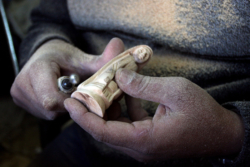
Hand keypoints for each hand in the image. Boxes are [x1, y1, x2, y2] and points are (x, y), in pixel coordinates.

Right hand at [11, 38, 123, 119]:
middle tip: (77, 93)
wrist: (45, 56)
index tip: (82, 93)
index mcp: (38, 69)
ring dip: (63, 108)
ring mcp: (19, 93)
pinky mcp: (19, 99)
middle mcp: (23, 83)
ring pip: (48, 114)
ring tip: (68, 93)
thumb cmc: (65, 57)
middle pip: (51, 110)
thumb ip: (102, 59)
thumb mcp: (83, 58)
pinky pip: (43, 113)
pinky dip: (56, 109)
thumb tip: (119, 45)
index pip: (52, 100)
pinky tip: (60, 96)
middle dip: (69, 105)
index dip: (71, 101)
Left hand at [65, 68, 244, 161]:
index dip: (83, 117)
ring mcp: (144, 145)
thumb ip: (143, 84)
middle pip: (106, 129)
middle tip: (84, 90)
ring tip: (104, 86)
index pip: (103, 132)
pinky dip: (123, 108)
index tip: (70, 102)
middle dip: (93, 108)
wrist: (222, 133)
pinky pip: (128, 124)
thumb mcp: (175, 91)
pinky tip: (125, 91)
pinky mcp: (149, 139)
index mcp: (145, 141)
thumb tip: (119, 76)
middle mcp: (140, 148)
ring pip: (116, 126)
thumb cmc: (203, 115)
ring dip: (109, 106)